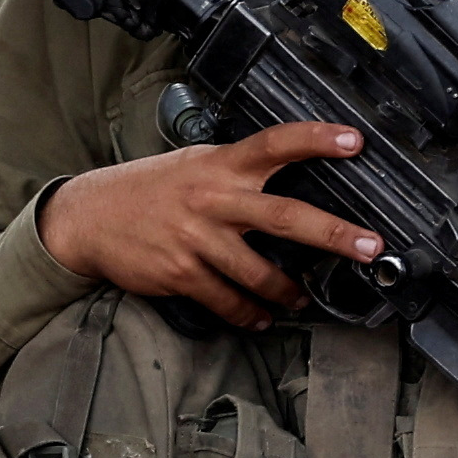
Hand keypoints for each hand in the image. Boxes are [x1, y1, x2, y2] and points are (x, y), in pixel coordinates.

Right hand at [40, 121, 389, 326]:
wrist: (88, 218)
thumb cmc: (146, 189)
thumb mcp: (191, 164)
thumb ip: (235, 170)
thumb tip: (285, 175)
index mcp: (219, 165)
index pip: (274, 144)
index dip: (316, 140)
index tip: (356, 141)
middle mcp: (212, 199)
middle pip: (285, 216)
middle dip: (333, 234)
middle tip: (370, 247)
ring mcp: (197, 238)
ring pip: (259, 272)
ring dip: (288, 291)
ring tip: (302, 299)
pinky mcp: (180, 272)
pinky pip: (226, 300)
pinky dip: (249, 313)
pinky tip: (261, 317)